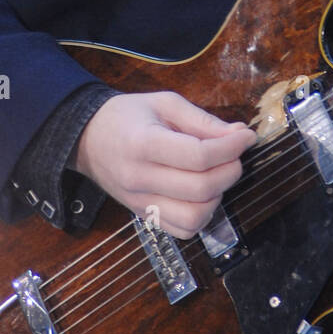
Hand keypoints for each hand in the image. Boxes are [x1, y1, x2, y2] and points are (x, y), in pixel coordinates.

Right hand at [74, 91, 256, 237]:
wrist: (86, 139)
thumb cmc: (127, 116)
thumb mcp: (164, 103)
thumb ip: (202, 121)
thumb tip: (239, 135)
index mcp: (144, 144)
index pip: (198, 156)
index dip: (231, 148)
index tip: (246, 137)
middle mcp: (140, 179)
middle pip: (201, 188)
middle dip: (231, 170)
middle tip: (235, 154)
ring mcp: (140, 203)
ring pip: (195, 217)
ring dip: (218, 196)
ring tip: (218, 174)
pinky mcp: (143, 217)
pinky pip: (183, 230)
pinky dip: (202, 215)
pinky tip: (203, 194)